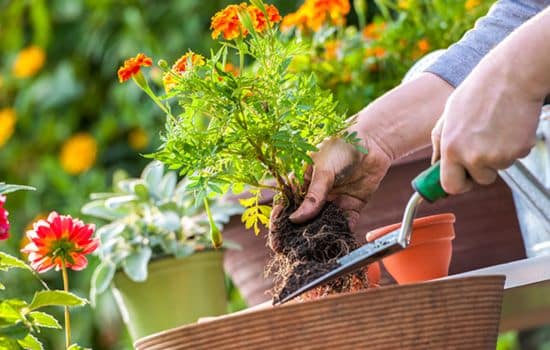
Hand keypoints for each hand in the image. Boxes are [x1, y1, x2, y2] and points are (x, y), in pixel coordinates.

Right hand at [268, 73, 452, 251]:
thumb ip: (313, 196)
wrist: (373, 141)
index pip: (286, 205)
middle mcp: (316, 194)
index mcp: (302, 182)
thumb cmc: (341, 146)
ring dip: (317, 237)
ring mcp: (333, 201)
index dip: (279, 222)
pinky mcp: (352, 206)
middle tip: (289, 252)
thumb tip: (295, 220)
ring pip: (322, 224)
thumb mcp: (323, 169)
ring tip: (311, 254)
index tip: (276, 238)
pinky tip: (335, 244)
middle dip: (295, 235)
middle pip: (302, 219)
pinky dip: (341, 233)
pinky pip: (345, 224)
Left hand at [431, 63, 540, 193]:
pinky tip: (509, 126)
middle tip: (483, 148)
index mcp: (451, 148)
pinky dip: (513, 146)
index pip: (450, 185)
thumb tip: (435, 166)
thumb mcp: (448, 116)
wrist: (511, 76)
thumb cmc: (477, 93)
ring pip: (498, 168)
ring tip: (495, 128)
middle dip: (481, 171)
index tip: (462, 179)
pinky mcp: (518, 151)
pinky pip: (514, 157)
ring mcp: (497, 156)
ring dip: (498, 155)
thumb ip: (440, 143)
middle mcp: (472, 156)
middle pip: (479, 181)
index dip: (457, 184)